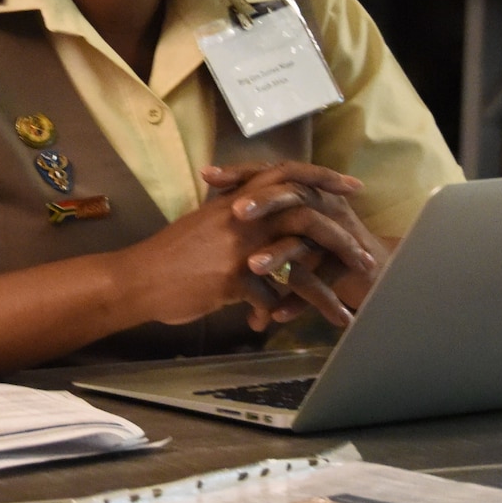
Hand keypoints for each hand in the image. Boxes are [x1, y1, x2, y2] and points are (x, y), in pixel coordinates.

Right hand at [125, 162, 378, 332]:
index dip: (323, 179)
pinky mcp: (231, 277)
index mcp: (238, 200)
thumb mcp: (206, 227)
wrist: (137, 278)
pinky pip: (268, 297)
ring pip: (296, 266)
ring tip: (345, 314)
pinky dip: (274, 315)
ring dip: (323, 293)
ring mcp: (238, 246)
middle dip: (341, 240)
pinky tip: (272, 326)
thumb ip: (237, 224)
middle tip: (364, 260)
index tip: (352, 187)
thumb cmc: (170, 256)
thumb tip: (262, 232)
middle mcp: (242, 217)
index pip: (288, 176)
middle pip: (306, 217)